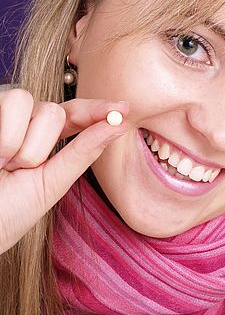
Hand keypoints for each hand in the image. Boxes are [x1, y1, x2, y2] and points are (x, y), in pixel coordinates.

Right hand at [0, 89, 129, 253]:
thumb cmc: (7, 213)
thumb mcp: (51, 183)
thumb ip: (84, 151)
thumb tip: (120, 123)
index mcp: (43, 139)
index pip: (75, 115)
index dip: (98, 110)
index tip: (123, 108)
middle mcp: (23, 122)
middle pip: (55, 111)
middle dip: (41, 146)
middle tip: (18, 170)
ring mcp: (3, 115)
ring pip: (32, 103)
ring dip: (22, 144)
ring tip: (2, 164)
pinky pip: (12, 102)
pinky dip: (6, 135)